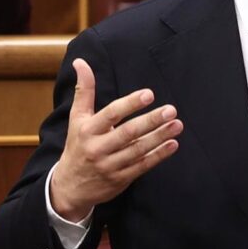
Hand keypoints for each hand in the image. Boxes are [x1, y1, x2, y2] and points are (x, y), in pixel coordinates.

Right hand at [49, 58, 182, 220]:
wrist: (70, 187)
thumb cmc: (78, 145)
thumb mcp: (77, 118)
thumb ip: (84, 91)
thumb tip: (80, 61)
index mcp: (88, 130)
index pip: (111, 114)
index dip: (130, 104)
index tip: (149, 94)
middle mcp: (98, 148)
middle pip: (128, 133)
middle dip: (151, 121)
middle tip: (171, 110)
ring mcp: (110, 165)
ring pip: (138, 150)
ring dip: (159, 137)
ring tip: (177, 124)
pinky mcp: (121, 179)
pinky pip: (142, 166)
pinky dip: (158, 155)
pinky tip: (173, 144)